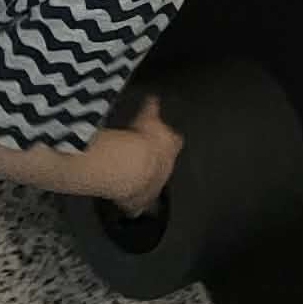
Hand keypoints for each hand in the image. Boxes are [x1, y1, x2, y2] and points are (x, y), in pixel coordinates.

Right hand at [109, 97, 182, 217]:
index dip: (168, 142)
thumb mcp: (148, 115)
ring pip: (153, 186)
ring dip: (145, 183)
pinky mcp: (140, 203)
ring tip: (135, 181)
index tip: (160, 141)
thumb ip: (152, 106)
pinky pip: (136, 205)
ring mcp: (154, 188)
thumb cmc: (143, 137)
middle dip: (157, 164)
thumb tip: (153, 97)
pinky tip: (127, 206)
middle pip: (164, 166)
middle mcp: (167, 170)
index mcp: (172, 146)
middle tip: (145, 160)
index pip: (175, 142)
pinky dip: (133, 205)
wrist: (133, 166)